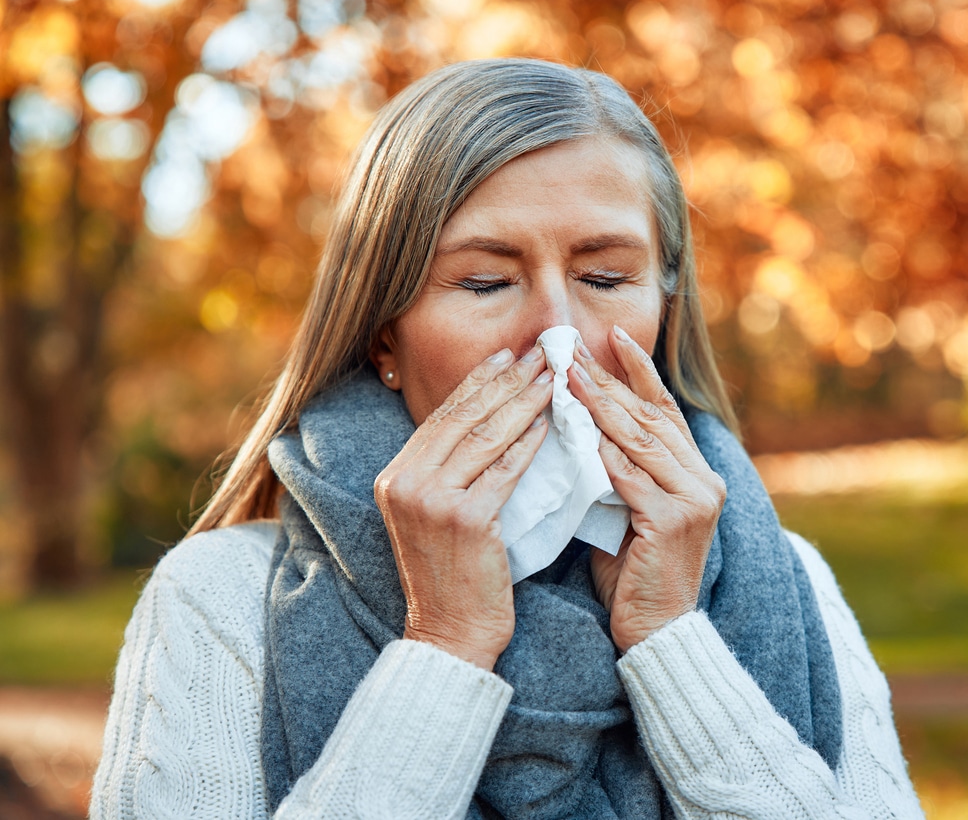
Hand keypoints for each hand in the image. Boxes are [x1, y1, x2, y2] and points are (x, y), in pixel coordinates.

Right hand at [374, 346, 552, 669]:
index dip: (477, 382)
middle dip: (505, 380)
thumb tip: (489, 417)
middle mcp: (405, 482)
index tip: (507, 356)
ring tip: (552, 377)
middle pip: (463, 417)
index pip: (442, 416)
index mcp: (394, 476)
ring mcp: (431, 500)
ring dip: (523, 402)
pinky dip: (530, 443)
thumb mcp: (436, 515)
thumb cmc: (454, 576)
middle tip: (538, 354)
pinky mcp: (464, 519)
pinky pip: (505, 470)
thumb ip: (450, 471)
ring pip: (486, 437)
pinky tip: (551, 422)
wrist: (450, 635)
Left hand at [567, 326, 725, 652]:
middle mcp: (703, 480)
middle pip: (650, 416)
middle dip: (610, 380)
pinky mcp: (673, 521)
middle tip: (574, 349)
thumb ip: (619, 471)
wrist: (654, 632)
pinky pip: (629, 476)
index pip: (664, 410)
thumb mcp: (629, 511)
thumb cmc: (634, 574)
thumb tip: (581, 426)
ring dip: (601, 405)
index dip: (639, 371)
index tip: (612, 336)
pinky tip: (575, 429)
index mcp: (696, 474)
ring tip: (569, 376)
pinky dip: (600, 452)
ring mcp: (694, 500)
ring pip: (640, 439)